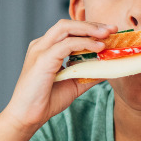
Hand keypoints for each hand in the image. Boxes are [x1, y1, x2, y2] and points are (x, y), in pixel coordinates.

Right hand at [0, 19, 114, 131]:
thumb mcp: (74, 84)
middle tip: (112, 29)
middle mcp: (41, 45)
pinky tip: (98, 48)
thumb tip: (109, 67)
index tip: (109, 32)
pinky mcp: (42, 59)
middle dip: (92, 24)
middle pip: (68, 24)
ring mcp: (40, 50)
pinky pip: (66, 44)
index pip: (69, 31)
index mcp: (46, 49)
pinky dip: (84, 43)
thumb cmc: (46, 101)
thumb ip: (89, 74)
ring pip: (66, 28)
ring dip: (89, 29)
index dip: (90, 28)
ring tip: (107, 34)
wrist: (27, 117)